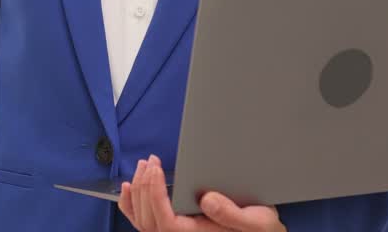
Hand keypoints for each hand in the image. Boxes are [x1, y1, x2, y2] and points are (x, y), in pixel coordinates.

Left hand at [119, 154, 285, 231]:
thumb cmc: (260, 229)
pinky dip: (130, 204)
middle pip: (148, 218)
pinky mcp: (171, 228)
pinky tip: (127, 186)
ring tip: (144, 166)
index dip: (154, 194)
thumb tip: (208, 200)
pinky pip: (141, 221)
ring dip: (138, 189)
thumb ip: (233, 214)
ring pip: (141, 219)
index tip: (156, 169)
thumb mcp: (257, 221)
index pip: (165, 221)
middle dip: (145, 185)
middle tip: (151, 161)